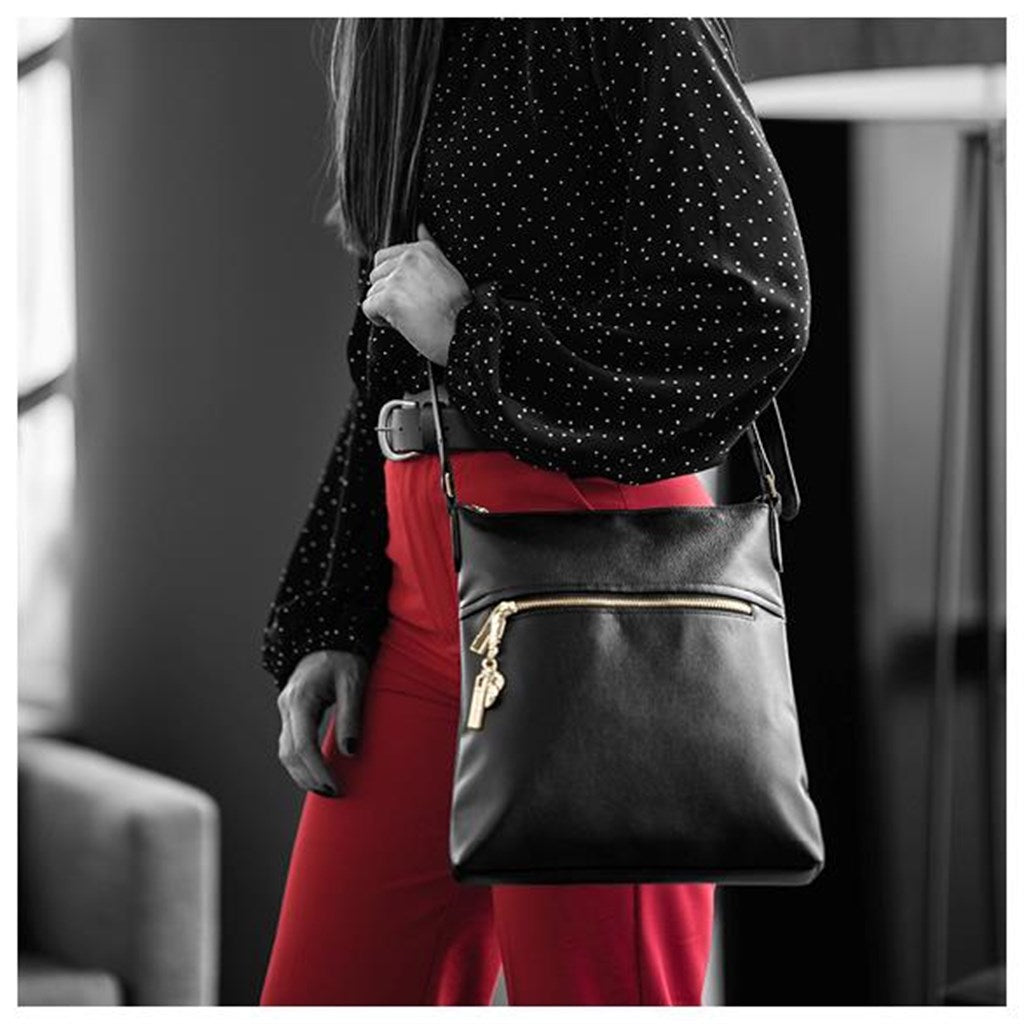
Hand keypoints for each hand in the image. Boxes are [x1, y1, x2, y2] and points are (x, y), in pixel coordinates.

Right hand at [276, 649, 369, 796]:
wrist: (329, 636)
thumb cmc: (345, 657)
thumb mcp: (354, 682)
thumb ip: (351, 715)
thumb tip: (350, 751)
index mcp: (301, 699)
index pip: (303, 745)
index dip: (317, 771)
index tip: (335, 787)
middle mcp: (287, 705)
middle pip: (289, 753)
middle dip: (308, 778)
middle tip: (334, 793)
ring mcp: (286, 709)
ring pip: (285, 751)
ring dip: (303, 773)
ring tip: (328, 787)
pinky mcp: (292, 712)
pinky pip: (290, 743)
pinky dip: (302, 761)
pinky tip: (319, 771)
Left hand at [363, 223, 472, 365]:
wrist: (465, 334)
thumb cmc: (459, 311)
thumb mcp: (449, 270)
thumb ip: (430, 248)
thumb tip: (420, 227)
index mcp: (423, 250)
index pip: (386, 257)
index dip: (393, 280)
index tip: (412, 294)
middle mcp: (409, 258)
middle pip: (376, 274)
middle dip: (387, 293)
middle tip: (411, 308)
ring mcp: (398, 277)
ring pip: (372, 291)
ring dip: (385, 308)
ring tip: (410, 317)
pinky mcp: (389, 298)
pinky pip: (368, 307)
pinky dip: (379, 320)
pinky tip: (401, 324)